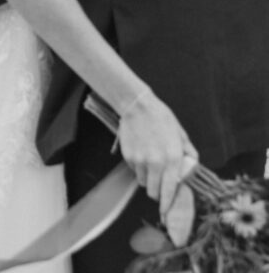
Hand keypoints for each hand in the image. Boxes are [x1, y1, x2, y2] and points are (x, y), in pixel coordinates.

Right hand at [117, 90, 197, 217]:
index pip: (170, 191)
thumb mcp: (181, 135)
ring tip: (150, 162)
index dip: (167, 206)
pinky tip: (141, 152)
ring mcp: (140, 161)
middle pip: (154, 193)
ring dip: (147, 179)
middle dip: (157, 192)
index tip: (166, 215)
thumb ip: (189, 154)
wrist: (138, 105)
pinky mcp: (128, 157)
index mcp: (173, 159)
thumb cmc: (162, 118)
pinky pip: (134, 170)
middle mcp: (156, 163)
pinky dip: (138, 168)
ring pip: (143, 182)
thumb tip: (192, 170)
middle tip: (159, 182)